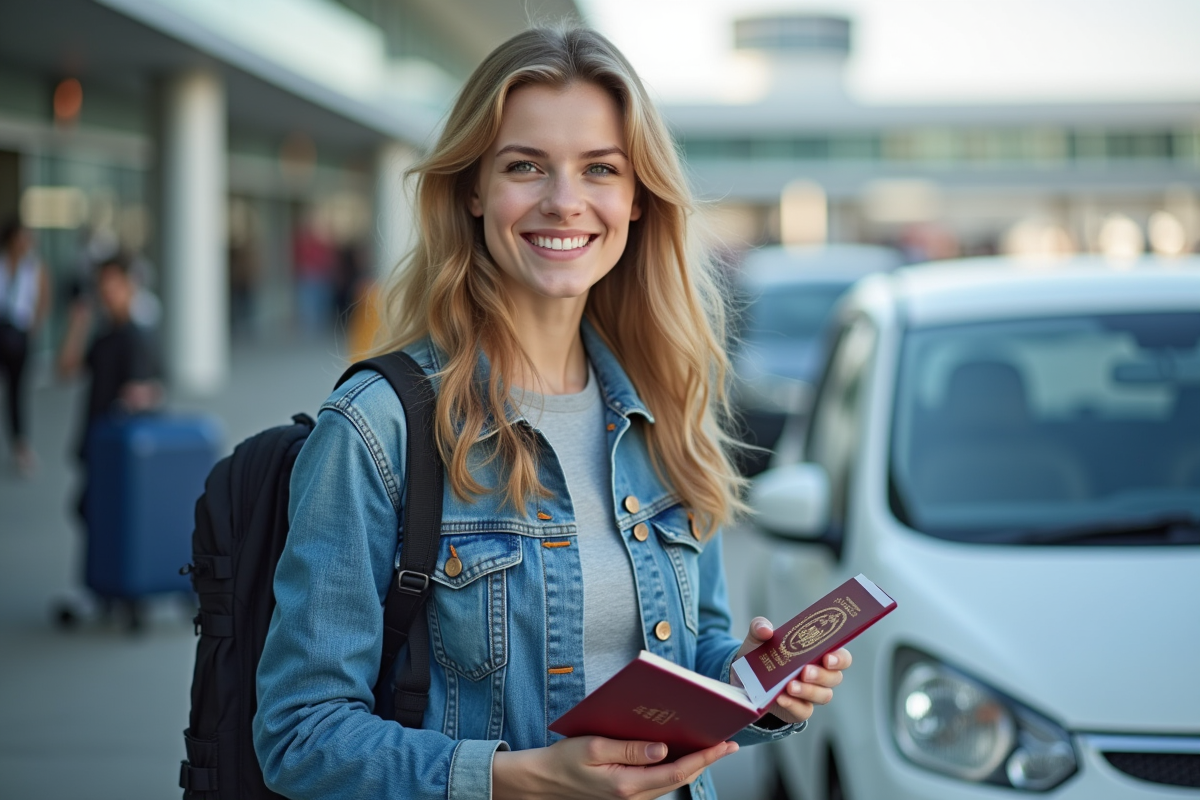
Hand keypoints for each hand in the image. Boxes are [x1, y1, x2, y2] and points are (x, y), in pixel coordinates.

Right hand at [492, 736, 737, 799]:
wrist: (543, 782)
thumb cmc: (564, 760)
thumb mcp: (594, 747)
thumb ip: (630, 748)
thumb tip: (664, 749)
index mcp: (627, 785)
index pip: (677, 772)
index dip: (704, 758)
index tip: (725, 745)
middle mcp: (633, 796)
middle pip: (680, 779)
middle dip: (706, 761)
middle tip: (728, 744)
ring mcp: (631, 798)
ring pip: (671, 782)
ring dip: (693, 765)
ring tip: (711, 746)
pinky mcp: (627, 794)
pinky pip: (658, 782)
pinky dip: (675, 768)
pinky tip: (680, 752)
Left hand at [730, 616, 851, 725]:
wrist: (744, 679)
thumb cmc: (761, 654)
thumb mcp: (757, 637)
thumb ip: (760, 627)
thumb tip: (766, 630)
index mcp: (818, 653)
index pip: (841, 657)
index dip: (839, 658)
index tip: (827, 658)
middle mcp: (819, 674)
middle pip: (834, 677)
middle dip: (821, 675)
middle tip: (805, 672)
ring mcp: (810, 693)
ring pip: (823, 696)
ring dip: (808, 691)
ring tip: (790, 686)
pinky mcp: (798, 709)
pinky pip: (803, 711)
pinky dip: (793, 705)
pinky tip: (780, 698)